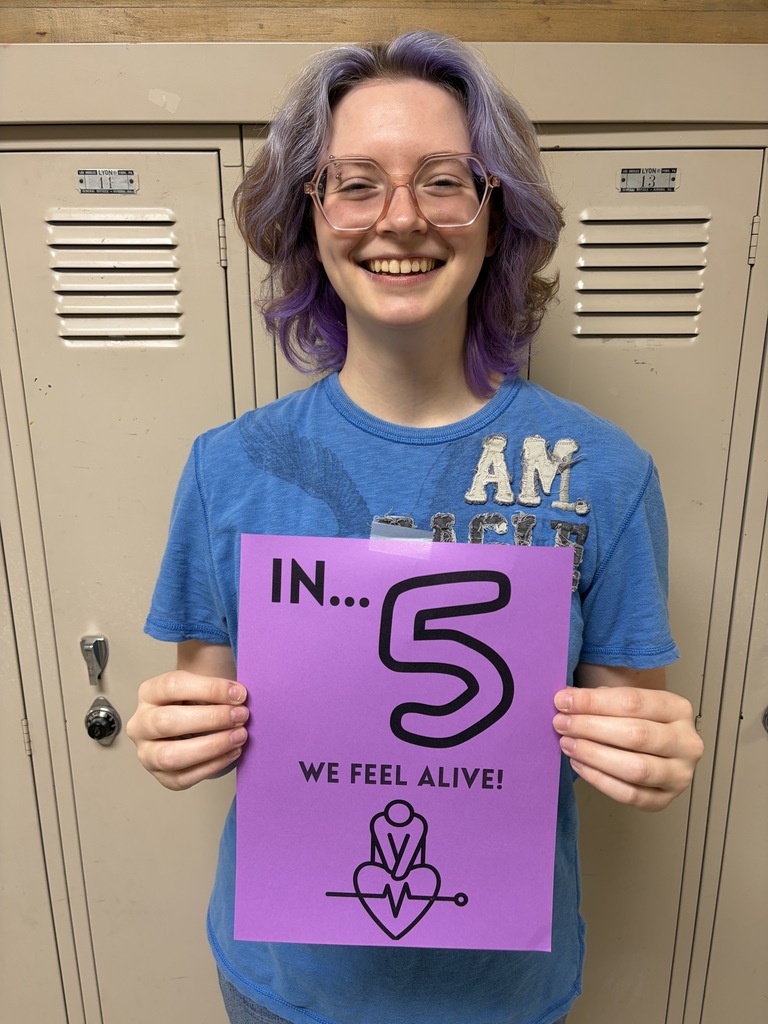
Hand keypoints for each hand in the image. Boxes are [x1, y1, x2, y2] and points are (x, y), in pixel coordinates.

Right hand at [127, 671, 248, 790]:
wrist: (196, 723)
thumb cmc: (200, 699)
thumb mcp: (202, 676)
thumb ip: (211, 670)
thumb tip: (235, 688)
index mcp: (149, 693)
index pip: (172, 686)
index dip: (209, 689)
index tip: (238, 693)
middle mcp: (141, 724)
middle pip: (167, 721)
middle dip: (210, 719)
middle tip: (241, 715)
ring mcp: (147, 753)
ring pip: (170, 756)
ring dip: (211, 746)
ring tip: (239, 736)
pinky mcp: (162, 776)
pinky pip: (184, 778)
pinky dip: (212, 765)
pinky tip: (232, 752)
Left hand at [552, 683, 703, 810]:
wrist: (660, 749)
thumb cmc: (639, 720)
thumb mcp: (627, 701)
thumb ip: (601, 699)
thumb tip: (566, 699)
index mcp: (678, 709)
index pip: (634, 702)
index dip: (594, 701)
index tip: (564, 700)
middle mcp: (686, 743)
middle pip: (636, 735)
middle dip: (591, 727)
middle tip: (562, 723)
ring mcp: (679, 775)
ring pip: (636, 768)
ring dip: (594, 755)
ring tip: (568, 744)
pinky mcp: (664, 800)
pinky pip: (630, 795)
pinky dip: (600, 780)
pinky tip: (579, 764)